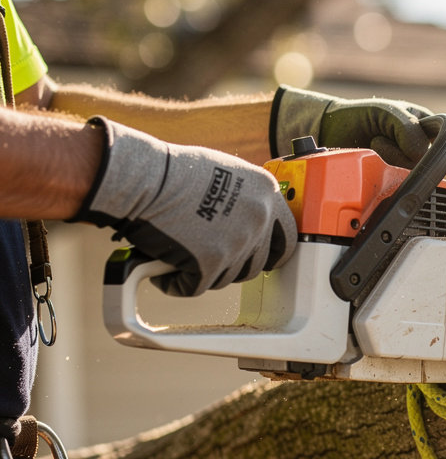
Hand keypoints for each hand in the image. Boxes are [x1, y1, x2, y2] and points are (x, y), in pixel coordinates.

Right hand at [75, 117, 296, 296]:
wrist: (145, 178)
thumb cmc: (174, 171)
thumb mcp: (228, 172)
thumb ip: (247, 197)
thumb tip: (250, 218)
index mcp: (266, 193)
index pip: (287, 236)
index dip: (271, 251)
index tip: (262, 257)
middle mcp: (259, 218)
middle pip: (257, 263)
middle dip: (234, 265)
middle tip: (211, 258)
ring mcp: (237, 243)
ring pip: (228, 278)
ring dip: (207, 272)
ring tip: (182, 254)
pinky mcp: (210, 263)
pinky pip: (196, 287)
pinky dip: (177, 283)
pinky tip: (164, 269)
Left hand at [270, 86, 432, 166]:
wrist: (331, 130)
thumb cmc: (359, 115)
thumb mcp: (386, 111)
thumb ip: (408, 127)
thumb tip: (419, 155)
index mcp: (426, 126)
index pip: (445, 138)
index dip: (425, 139)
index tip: (403, 133)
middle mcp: (420, 148)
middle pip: (424, 159)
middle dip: (397, 148)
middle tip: (379, 137)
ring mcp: (406, 166)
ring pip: (410, 173)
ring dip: (386, 158)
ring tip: (373, 147)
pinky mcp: (393, 181)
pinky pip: (396, 184)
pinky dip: (380, 171)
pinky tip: (371, 161)